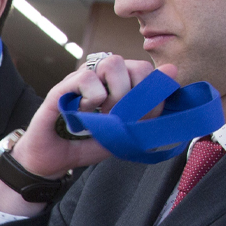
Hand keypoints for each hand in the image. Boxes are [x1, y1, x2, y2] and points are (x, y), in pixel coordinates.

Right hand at [0, 55, 176, 214]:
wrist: (53, 162)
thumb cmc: (88, 143)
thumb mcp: (126, 131)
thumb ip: (150, 106)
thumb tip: (172, 70)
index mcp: (118, 83)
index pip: (148, 72)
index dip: (151, 96)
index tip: (139, 118)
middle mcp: (100, 76)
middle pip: (135, 64)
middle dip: (135, 96)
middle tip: (120, 117)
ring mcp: (81, 79)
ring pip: (113, 64)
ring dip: (115, 95)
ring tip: (103, 114)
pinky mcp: (62, 88)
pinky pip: (87, 78)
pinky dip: (92, 99)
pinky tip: (82, 112)